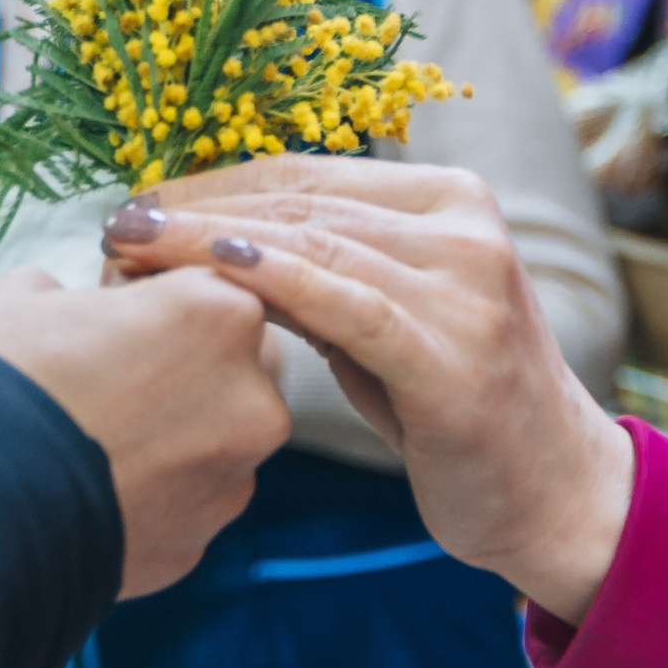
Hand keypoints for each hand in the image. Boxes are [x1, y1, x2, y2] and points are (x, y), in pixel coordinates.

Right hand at [0, 266, 289, 598]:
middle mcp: (250, 397)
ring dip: (178, 438)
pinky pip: (188, 504)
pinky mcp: (202, 542)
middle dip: (191, 368)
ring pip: (221, 443)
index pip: (215, 288)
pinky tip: (93, 490)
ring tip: (95, 443)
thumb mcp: (26, 296)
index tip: (120, 313)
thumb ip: (81, 294)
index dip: (162, 299)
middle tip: (113, 379)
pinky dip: (156, 496)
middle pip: (239, 366)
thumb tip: (76, 310)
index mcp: (219, 314)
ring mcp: (232, 477)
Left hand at [101, 158, 634, 623]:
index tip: (139, 204)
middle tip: (114, 223)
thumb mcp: (392, 321)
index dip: (215, 181)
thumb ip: (327, 271)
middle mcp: (465, 230)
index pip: (310, 172)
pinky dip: (275, 280)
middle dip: (198, 208)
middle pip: (304, 201)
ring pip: (316, 242)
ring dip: (210, 240)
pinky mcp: (452, 355)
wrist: (554, 494)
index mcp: (453, 201)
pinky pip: (347, 303)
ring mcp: (465, 288)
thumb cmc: (456, 408)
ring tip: (132, 248)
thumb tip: (211, 240)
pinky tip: (213, 272)